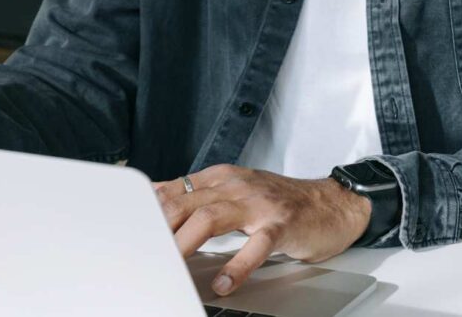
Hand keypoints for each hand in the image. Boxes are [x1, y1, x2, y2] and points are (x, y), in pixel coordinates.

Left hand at [152, 164, 370, 295]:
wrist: (334, 203)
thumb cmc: (282, 203)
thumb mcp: (237, 191)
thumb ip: (199, 197)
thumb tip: (156, 201)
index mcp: (223, 178)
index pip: (173, 191)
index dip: (146, 213)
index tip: (127, 235)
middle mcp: (238, 186)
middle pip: (184, 203)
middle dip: (158, 229)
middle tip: (141, 255)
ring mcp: (260, 204)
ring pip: (211, 217)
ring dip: (185, 243)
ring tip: (171, 267)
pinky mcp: (283, 224)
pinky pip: (257, 245)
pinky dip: (238, 265)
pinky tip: (224, 283)